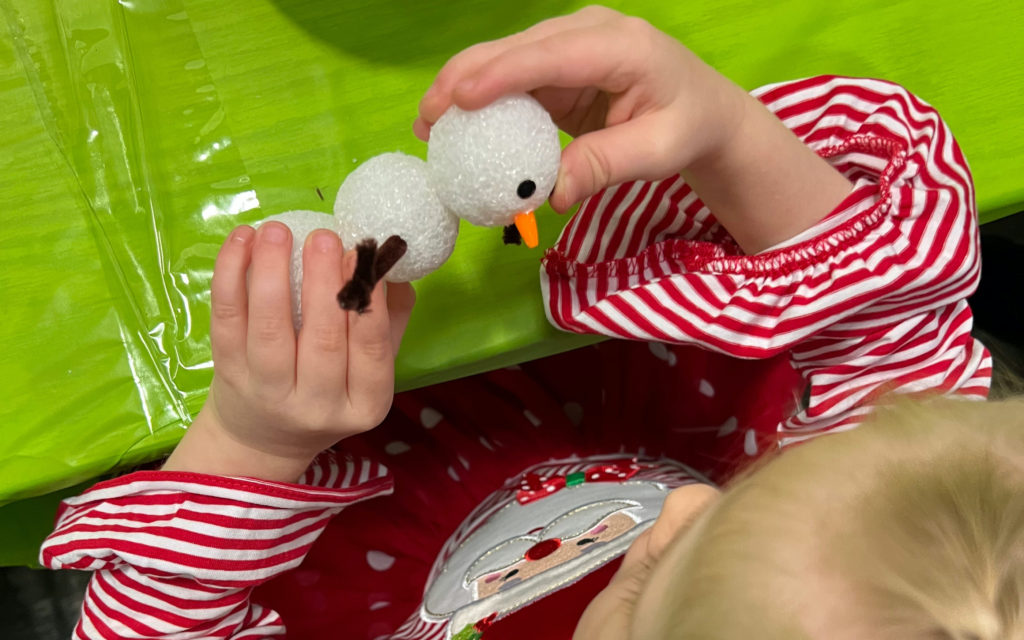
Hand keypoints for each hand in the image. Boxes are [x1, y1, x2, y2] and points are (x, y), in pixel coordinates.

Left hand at [164, 222, 415, 481]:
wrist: (263, 439)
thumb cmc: (328, 392)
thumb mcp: (369, 371)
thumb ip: (389, 321)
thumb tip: (393, 264)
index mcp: (365, 403)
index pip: (372, 350)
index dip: (368, 302)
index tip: (363, 257)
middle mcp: (316, 406)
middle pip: (322, 341)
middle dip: (323, 283)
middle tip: (324, 237)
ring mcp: (267, 393)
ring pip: (270, 330)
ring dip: (272, 273)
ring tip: (278, 230)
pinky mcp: (228, 374)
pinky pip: (226, 320)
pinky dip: (230, 276)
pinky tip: (242, 240)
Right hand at [415, 6, 850, 252]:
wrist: (702, 110)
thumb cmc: (686, 126)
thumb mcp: (658, 151)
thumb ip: (607, 165)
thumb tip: (551, 194)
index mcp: (621, 46)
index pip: (551, 55)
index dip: (502, 74)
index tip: (460, 99)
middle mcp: (588, 33)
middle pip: (516, 49)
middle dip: (464, 78)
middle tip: (425, 120)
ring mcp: (570, 44)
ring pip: (506, 59)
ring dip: (464, 88)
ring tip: (428, 125)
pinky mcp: (558, 65)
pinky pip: (513, 78)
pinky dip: (483, 100)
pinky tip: (457, 126)